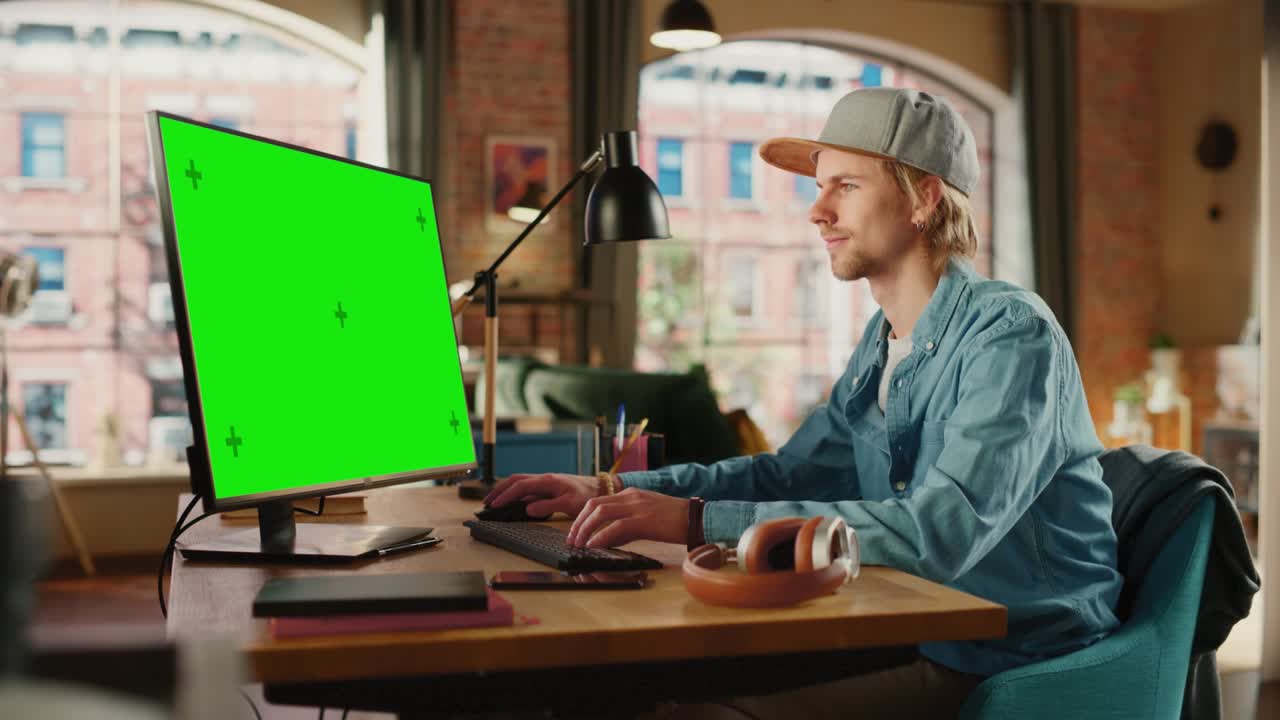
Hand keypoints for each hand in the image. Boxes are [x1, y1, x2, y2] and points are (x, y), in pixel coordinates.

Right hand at [482, 473, 597, 518]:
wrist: (601, 488)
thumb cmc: (587, 495)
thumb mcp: (569, 503)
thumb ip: (548, 506)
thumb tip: (527, 509)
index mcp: (547, 481)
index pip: (520, 486)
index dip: (505, 496)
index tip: (494, 505)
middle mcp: (543, 479)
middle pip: (515, 481)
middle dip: (499, 490)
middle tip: (487, 503)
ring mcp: (545, 482)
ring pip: (520, 483)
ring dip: (505, 491)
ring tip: (494, 501)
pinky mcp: (548, 487)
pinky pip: (527, 489)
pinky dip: (515, 494)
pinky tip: (512, 502)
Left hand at [567, 488, 689, 548]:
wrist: (697, 518)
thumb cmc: (675, 521)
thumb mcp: (646, 518)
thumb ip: (626, 526)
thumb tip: (607, 540)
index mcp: (631, 494)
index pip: (597, 501)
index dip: (582, 517)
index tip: (575, 532)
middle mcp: (631, 496)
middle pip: (593, 505)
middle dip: (578, 523)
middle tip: (572, 540)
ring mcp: (637, 506)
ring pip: (600, 513)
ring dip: (585, 530)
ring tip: (579, 545)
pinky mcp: (644, 520)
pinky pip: (616, 527)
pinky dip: (601, 537)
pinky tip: (593, 546)